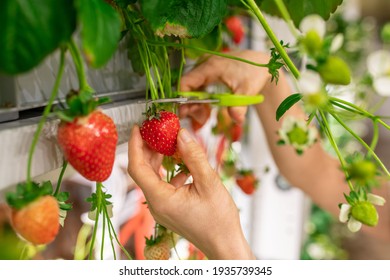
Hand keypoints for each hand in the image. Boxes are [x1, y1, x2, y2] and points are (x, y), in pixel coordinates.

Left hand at [127, 125, 254, 259]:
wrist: (225, 245)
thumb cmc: (219, 220)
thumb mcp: (209, 183)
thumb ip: (194, 157)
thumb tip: (181, 134)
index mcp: (160, 199)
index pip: (137, 168)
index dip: (135, 145)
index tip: (137, 127)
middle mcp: (156, 205)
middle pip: (143, 171)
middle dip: (148, 148)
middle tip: (155, 129)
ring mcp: (162, 208)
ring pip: (153, 178)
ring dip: (159, 159)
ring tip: (168, 141)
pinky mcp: (170, 209)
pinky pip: (163, 185)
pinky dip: (169, 171)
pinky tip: (183, 163)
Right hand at [179, 50, 271, 123]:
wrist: (262, 64)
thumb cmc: (255, 73)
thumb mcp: (248, 91)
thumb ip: (239, 106)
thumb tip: (237, 119)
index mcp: (210, 67)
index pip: (186, 82)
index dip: (182, 99)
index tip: (186, 114)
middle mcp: (204, 65)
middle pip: (187, 87)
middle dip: (190, 105)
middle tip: (200, 121)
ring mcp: (206, 68)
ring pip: (192, 89)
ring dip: (195, 105)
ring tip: (204, 118)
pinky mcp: (208, 73)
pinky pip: (198, 88)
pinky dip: (200, 100)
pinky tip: (206, 111)